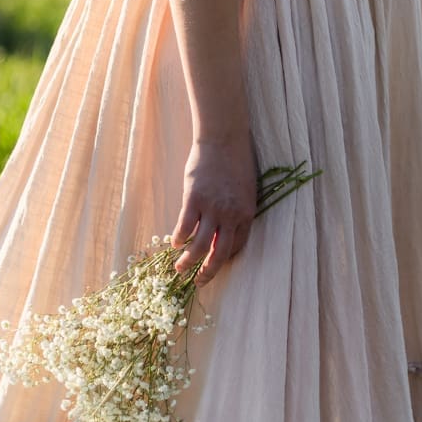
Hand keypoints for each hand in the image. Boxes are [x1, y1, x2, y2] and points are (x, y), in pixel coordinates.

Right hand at [171, 135, 256, 286]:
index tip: (216, 262)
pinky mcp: (194, 199)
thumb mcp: (245, 189)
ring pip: (200, 246)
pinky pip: (184, 227)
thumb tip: (224, 227)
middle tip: (199, 282)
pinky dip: (178, 238)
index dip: (225, 258)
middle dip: (209, 273)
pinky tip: (174, 242)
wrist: (224, 139)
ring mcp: (212, 208)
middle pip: (220, 254)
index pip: (237, 246)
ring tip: (180, 268)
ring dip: (189, 262)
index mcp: (246, 214)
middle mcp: (231, 215)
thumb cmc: (236, 161)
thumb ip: (237, 210)